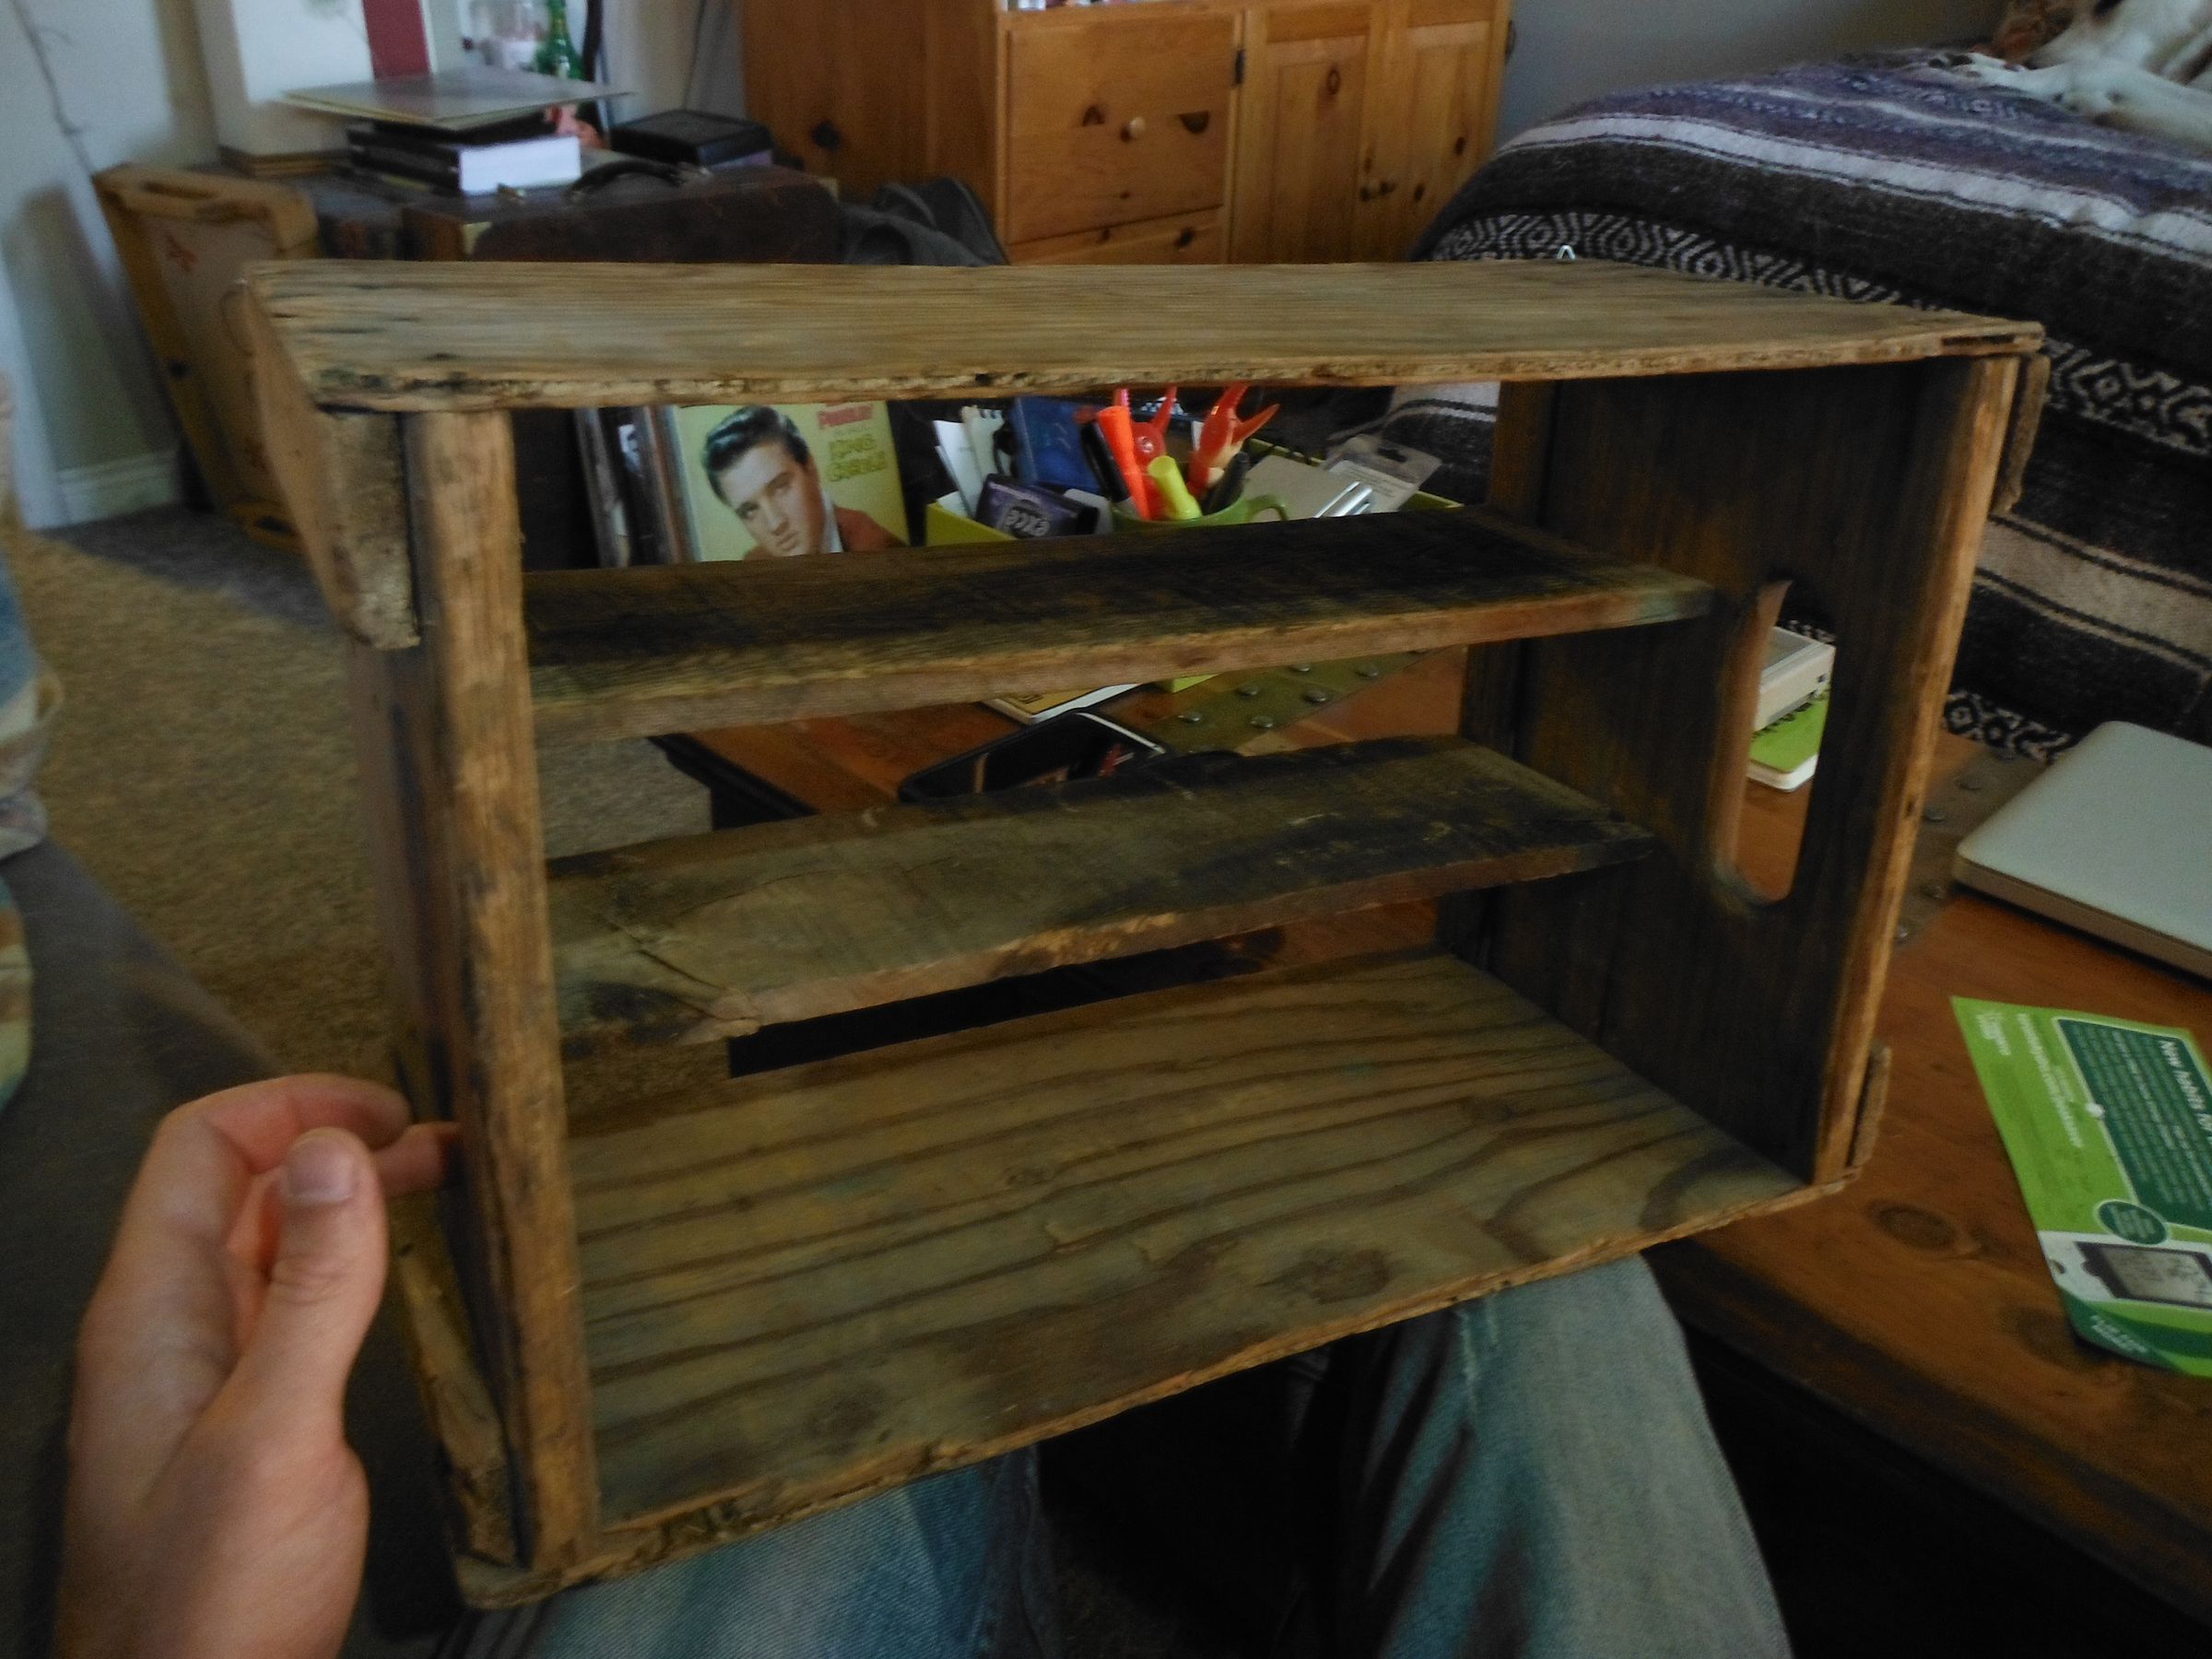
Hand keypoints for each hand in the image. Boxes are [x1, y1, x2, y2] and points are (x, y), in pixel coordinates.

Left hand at [59, 1076, 453, 1658]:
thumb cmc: (216, 1594)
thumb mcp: (276, 1433)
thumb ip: (313, 1290)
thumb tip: (337, 1148)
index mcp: (152, 1313)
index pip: (199, 1151)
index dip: (289, 1106)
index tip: (393, 1113)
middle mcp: (169, 1331)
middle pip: (238, 1191)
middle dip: (333, 1146)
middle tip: (446, 1149)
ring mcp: (202, 1381)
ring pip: (266, 1250)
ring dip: (344, 1204)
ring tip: (442, 1189)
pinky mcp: (243, 1426)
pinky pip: (286, 1312)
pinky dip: (345, 1270)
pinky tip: (400, 1280)